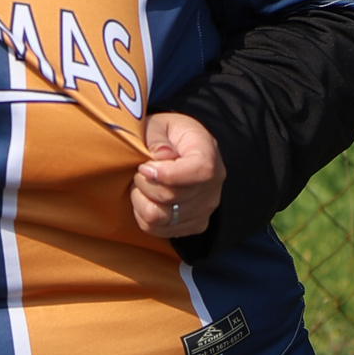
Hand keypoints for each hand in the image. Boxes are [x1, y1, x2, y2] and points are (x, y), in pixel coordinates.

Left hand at [130, 112, 224, 239]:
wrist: (181, 152)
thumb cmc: (167, 136)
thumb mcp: (158, 125)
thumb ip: (156, 137)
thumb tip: (161, 156)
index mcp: (209, 153)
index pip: (200, 171)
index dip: (167, 173)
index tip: (144, 167)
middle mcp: (213, 186)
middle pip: (171, 196)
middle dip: (145, 183)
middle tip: (140, 170)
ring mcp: (205, 210)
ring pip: (160, 217)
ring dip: (142, 200)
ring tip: (143, 184)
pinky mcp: (193, 226)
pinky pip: (157, 229)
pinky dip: (144, 214)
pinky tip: (147, 198)